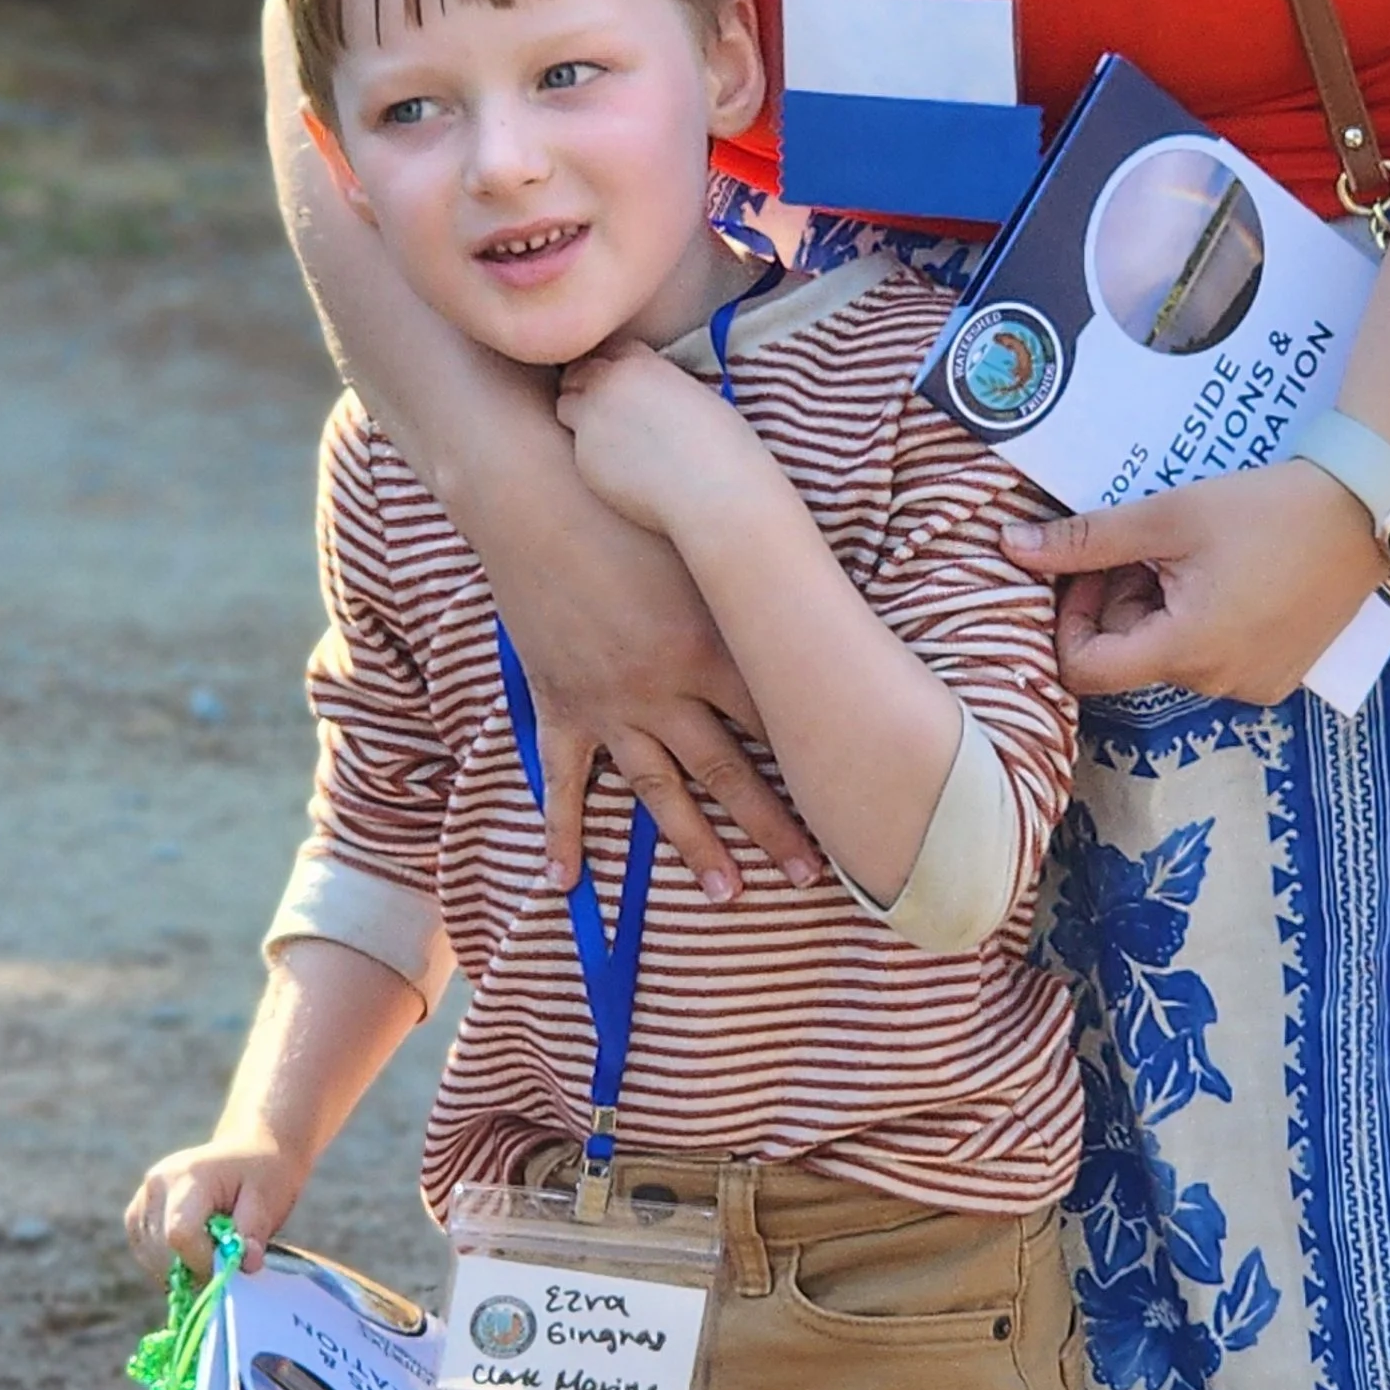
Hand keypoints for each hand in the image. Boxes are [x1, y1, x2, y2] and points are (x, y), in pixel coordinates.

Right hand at [125, 1139, 304, 1285]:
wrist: (247, 1150)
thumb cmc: (261, 1173)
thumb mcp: (269, 1197)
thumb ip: (254, 1231)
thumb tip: (247, 1264)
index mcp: (189, 1175)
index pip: (180, 1234)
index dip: (203, 1261)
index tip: (229, 1265)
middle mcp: (157, 1183)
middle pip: (161, 1249)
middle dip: (194, 1268)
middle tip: (224, 1262)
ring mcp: (143, 1196)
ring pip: (149, 1255)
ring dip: (179, 1267)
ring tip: (210, 1251)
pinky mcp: (137, 1211)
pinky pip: (143, 1250)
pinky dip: (166, 1262)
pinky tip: (192, 1252)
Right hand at [492, 462, 823, 902]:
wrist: (536, 497)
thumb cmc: (628, 506)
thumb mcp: (705, 544)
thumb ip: (754, 583)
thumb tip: (811, 602)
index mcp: (711, 648)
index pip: (778, 718)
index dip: (818, 760)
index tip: (853, 798)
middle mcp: (664, 690)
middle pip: (729, 771)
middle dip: (773, 826)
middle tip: (813, 876)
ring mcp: (609, 705)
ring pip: (659, 790)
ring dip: (694, 844)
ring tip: (727, 892)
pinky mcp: (560, 705)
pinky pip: (564, 781)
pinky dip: (565, 831)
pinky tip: (568, 884)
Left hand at [554, 340, 751, 542]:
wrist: (712, 490)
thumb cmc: (721, 444)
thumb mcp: (692, 391)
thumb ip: (657, 382)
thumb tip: (642, 394)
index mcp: (638, 364)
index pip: (611, 350)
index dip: (617, 364)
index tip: (626, 380)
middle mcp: (605, 387)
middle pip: (578, 372)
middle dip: (589, 384)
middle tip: (612, 408)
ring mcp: (588, 424)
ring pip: (567, 407)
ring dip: (582, 414)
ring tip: (612, 436)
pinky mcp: (582, 461)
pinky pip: (577, 450)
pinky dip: (592, 454)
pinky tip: (624, 469)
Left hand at [1001, 460, 1385, 703]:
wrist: (1365, 510)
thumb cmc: (1269, 508)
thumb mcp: (1168, 516)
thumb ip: (1087, 540)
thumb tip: (1012, 549)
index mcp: (1186, 651)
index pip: (1086, 670)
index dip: (1070, 618)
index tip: (1090, 569)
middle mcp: (1217, 685)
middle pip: (1130, 658)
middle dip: (1122, 601)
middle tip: (1149, 545)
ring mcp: (1252, 686)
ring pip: (1169, 656)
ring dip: (1161, 608)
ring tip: (1193, 553)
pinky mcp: (1277, 676)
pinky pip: (1213, 659)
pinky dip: (1202, 621)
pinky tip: (1228, 574)